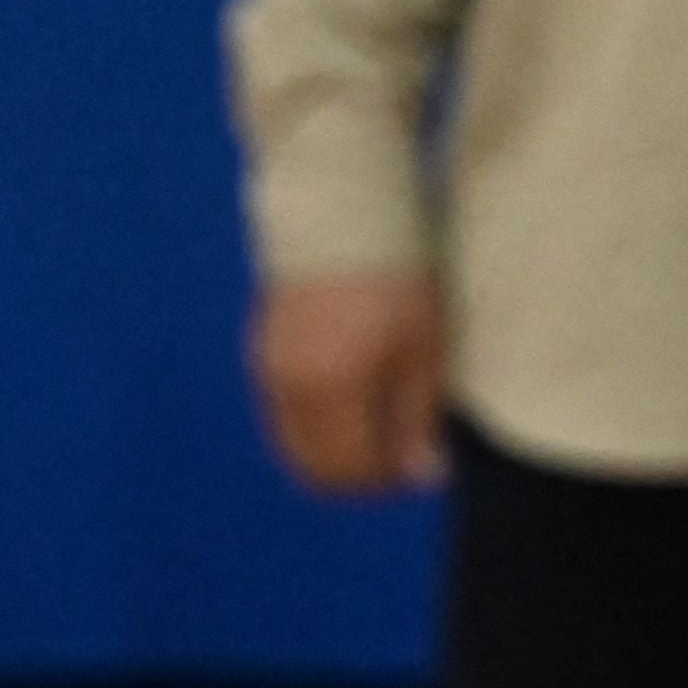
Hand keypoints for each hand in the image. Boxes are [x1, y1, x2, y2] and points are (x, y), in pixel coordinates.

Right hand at [252, 268, 450, 495]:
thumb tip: (422, 475)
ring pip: (294, 443)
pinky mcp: (263, 348)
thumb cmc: (396, 274)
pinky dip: (315, 422)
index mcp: (330, 388)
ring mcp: (270, 367)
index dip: (386, 479)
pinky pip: (284, 411)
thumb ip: (419, 417)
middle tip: (398, 456)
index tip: (419, 465)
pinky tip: (352, 396)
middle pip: (312, 467)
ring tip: (379, 425)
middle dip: (356, 474)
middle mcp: (289, 386)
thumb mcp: (424, 345)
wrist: (342, 209)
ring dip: (333, 450)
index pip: (349, 468)